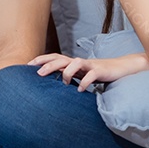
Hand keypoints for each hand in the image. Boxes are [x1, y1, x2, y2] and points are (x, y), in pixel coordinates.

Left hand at [29, 53, 148, 90]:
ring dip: (67, 72)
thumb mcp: (80, 74)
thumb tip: (52, 83)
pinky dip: (85, 82)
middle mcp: (79, 62)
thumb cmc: (97, 72)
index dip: (42, 59)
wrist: (120, 68)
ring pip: (76, 63)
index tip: (28, 65)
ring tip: (63, 83)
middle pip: (62, 58)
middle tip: (38, 74)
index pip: (55, 57)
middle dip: (49, 65)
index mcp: (73, 63)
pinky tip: (81, 90)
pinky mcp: (100, 71)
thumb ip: (68, 75)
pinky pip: (91, 75)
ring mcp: (90, 65)